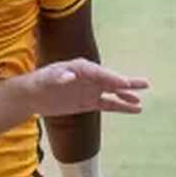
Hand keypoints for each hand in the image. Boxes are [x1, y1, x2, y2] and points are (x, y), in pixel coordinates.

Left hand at [30, 58, 147, 115]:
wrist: (31, 96)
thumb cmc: (38, 82)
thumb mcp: (45, 78)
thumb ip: (58, 76)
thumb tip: (69, 76)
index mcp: (80, 67)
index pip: (99, 72)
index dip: (111, 78)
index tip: (123, 84)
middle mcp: (88, 77)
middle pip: (110, 80)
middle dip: (125, 83)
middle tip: (143, 85)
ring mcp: (90, 90)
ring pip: (112, 93)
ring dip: (126, 96)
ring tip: (140, 101)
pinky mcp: (88, 102)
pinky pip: (108, 104)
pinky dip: (121, 107)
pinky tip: (135, 109)